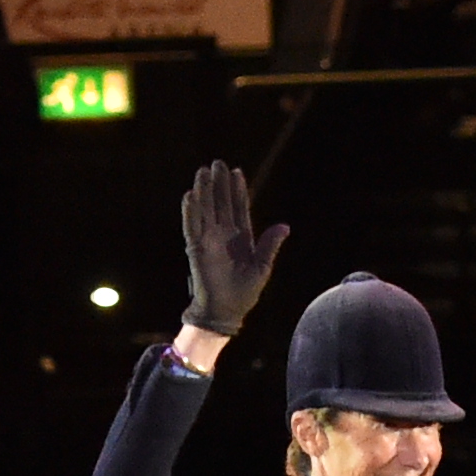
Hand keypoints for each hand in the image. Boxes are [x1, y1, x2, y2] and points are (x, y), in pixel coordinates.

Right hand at [180, 159, 286, 336]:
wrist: (226, 312)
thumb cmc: (244, 293)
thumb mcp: (262, 267)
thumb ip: (270, 245)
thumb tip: (285, 226)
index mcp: (241, 238)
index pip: (238, 207)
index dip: (237, 190)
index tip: (236, 171)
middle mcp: (223, 235)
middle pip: (220, 203)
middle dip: (219, 183)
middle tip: (217, 163)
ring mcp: (209, 240)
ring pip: (205, 209)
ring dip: (204, 191)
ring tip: (203, 171)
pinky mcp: (196, 248)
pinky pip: (192, 225)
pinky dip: (190, 210)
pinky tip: (191, 194)